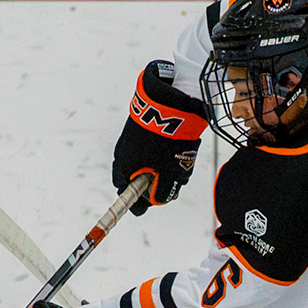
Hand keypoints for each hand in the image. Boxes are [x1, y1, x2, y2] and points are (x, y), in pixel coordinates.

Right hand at [114, 60, 207, 215]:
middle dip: (158, 183)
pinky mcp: (142, 130)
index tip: (150, 204)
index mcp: (124, 168)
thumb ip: (163, 191)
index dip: (140, 202)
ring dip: (165, 167)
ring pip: (149, 163)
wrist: (169, 103)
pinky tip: (181, 148)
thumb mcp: (168, 172)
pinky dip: (166, 152)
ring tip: (183, 161)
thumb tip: (158, 201)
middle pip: (139, 179)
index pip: (126, 193)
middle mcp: (124, 155)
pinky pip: (153, 148)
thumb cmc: (166, 142)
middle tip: (176, 181)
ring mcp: (132, 141)